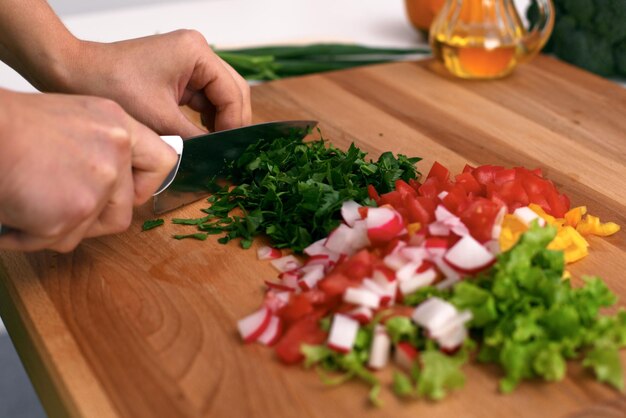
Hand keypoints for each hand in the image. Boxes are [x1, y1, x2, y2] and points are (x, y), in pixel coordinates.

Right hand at [0, 89, 176, 251]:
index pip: (162, 162)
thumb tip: (116, 184)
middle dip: (90, 220)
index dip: (146, 186)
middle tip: (58, 207)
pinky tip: (12, 214)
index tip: (127, 193)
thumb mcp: (69, 121)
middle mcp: (115, 150)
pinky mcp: (74, 210)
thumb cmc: (8, 128)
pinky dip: (30, 236)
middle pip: (123, 211)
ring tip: (27, 203)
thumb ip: (100, 149)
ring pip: (89, 230)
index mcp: (116, 124)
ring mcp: (99, 181)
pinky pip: (58, 240)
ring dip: (57, 228)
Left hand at [59, 30, 250, 136]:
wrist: (73, 73)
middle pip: (232, 92)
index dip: (235, 125)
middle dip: (231, 123)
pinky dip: (205, 119)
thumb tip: (218, 157)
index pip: (233, 93)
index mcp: (197, 53)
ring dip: (220, 123)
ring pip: (220, 97)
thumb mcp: (159, 119)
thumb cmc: (108, 85)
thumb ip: (195, 138)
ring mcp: (189, 63)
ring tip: (215, 149)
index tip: (229, 152)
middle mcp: (197, 53)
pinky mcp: (178, 75)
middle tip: (227, 153)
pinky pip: (203, 99)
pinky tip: (202, 138)